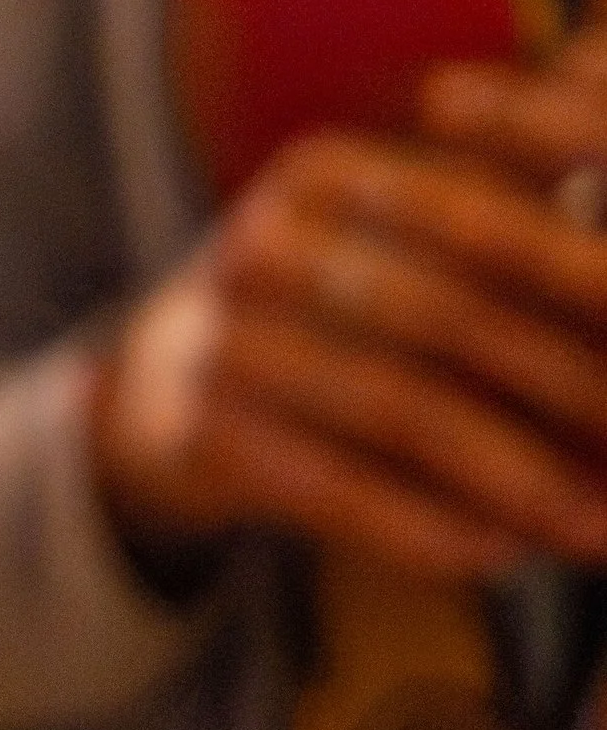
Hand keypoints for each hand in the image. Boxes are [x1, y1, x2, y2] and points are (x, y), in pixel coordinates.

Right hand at [89, 123, 606, 579]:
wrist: (165, 384)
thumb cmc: (336, 312)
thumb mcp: (397, 244)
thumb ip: (510, 240)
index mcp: (325, 174)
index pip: (477, 212)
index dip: (578, 271)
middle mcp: (261, 243)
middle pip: (448, 313)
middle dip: (571, 386)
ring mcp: (222, 342)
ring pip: (400, 408)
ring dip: (517, 476)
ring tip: (594, 526)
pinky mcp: (200, 437)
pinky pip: (337, 489)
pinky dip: (430, 527)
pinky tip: (501, 555)